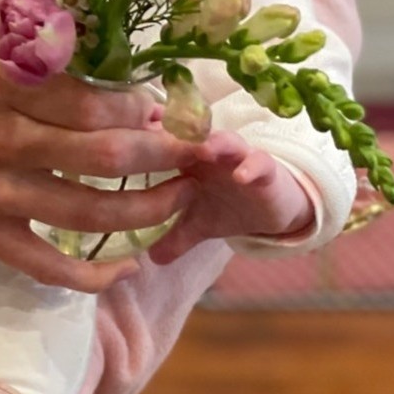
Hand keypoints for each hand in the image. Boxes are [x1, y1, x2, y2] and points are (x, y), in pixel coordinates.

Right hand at [0, 20, 201, 290]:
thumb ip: (30, 33)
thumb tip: (97, 25)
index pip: (90, 97)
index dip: (139, 104)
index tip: (162, 104)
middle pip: (103, 155)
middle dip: (162, 155)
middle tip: (193, 151)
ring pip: (87, 211)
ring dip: (145, 209)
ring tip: (178, 198)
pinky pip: (44, 264)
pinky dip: (88, 275)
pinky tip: (123, 268)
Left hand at [148, 131, 313, 264]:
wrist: (273, 208)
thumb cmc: (228, 207)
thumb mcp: (198, 225)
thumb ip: (174, 238)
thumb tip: (149, 259)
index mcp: (187, 161)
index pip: (162, 142)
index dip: (143, 139)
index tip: (120, 142)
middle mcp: (209, 152)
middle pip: (189, 135)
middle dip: (174, 134)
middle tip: (157, 137)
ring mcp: (237, 157)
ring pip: (225, 140)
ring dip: (213, 143)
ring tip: (203, 151)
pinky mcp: (266, 167)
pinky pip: (260, 161)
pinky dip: (250, 167)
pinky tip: (241, 177)